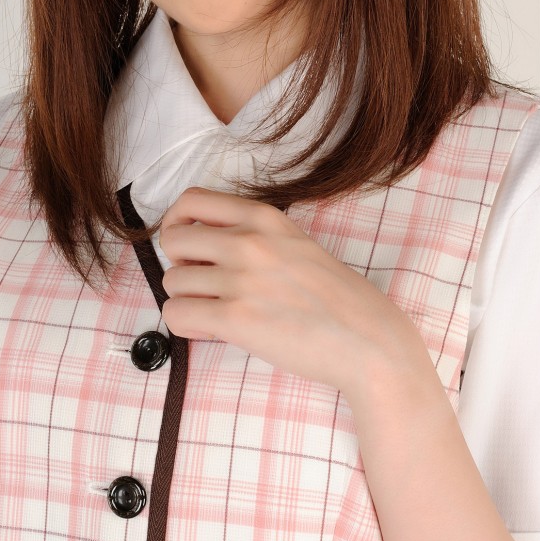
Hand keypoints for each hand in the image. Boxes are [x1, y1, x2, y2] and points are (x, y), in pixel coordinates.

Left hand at [158, 186, 428, 392]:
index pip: (192, 201)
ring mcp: (240, 279)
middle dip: (180, 264)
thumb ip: (254, 235)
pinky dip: (186, 325)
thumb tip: (203, 245)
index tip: (184, 243)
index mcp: (265, 218)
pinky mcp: (235, 319)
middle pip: (173, 240)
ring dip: (186, 298)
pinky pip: (176, 314)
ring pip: (172, 282)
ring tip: (215, 311)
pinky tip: (212, 329)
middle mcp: (249, 241)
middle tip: (202, 283)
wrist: (367, 339)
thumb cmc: (335, 298)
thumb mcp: (296, 244)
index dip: (177, 222)